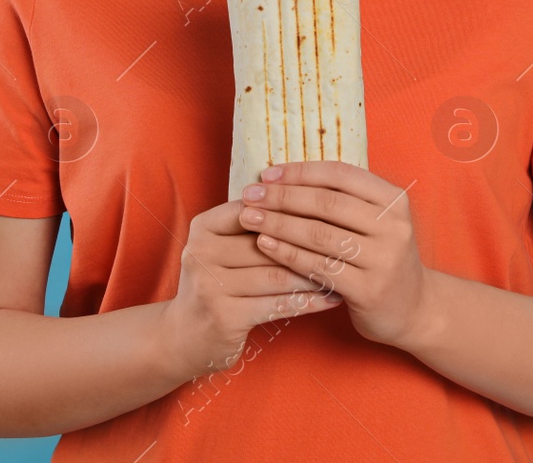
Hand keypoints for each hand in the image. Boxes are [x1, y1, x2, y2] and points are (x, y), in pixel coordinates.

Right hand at [161, 197, 343, 378]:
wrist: (183, 336)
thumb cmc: (217, 283)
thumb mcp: (222, 246)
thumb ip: (253, 225)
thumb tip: (310, 196)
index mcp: (203, 227)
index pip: (255, 207)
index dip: (294, 207)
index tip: (333, 209)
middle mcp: (201, 252)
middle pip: (268, 241)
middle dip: (311, 242)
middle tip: (349, 239)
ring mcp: (210, 286)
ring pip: (276, 274)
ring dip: (316, 272)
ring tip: (347, 268)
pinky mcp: (225, 317)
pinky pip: (277, 304)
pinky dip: (309, 301)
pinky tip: (332, 297)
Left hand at [239, 160, 434, 350]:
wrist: (414, 310)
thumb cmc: (381, 258)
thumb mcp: (375, 221)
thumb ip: (342, 200)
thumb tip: (282, 178)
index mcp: (393, 199)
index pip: (339, 174)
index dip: (300, 172)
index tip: (267, 173)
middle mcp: (393, 226)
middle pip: (326, 203)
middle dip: (282, 197)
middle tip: (249, 195)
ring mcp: (383, 259)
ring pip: (319, 234)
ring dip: (278, 224)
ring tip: (249, 218)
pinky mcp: (369, 290)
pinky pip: (318, 266)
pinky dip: (288, 254)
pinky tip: (265, 245)